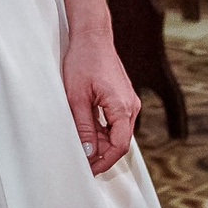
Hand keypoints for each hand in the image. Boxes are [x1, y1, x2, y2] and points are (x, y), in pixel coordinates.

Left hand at [61, 33, 141, 175]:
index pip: (119, 146)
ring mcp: (128, 102)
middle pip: (120, 142)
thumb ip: (84, 127)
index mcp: (122, 107)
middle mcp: (131, 106)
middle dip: (102, 155)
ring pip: (117, 133)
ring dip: (101, 142)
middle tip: (81, 162)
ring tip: (80, 145)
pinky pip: (116, 122)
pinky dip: (102, 130)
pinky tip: (86, 131)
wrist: (92, 37)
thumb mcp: (77, 98)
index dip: (104, 162)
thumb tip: (88, 152)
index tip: (89, 170)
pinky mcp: (122, 98)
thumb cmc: (83, 62)